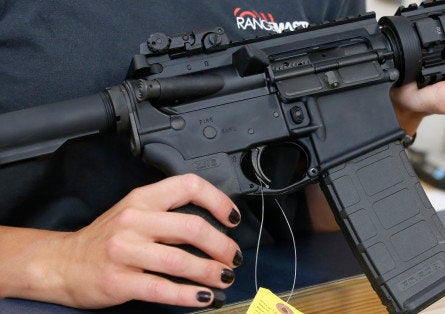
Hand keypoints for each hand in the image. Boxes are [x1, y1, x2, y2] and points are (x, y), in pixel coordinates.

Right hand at [4, 174, 240, 308]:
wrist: (61, 263)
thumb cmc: (104, 239)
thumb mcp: (134, 212)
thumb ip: (168, 213)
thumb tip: (215, 226)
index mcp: (142, 199)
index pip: (188, 186)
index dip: (217, 200)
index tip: (232, 218)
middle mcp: (134, 221)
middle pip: (192, 228)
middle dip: (221, 246)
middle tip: (232, 258)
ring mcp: (124, 251)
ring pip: (180, 261)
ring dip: (210, 272)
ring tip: (224, 278)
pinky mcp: (118, 280)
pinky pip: (162, 288)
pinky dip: (188, 295)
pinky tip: (203, 297)